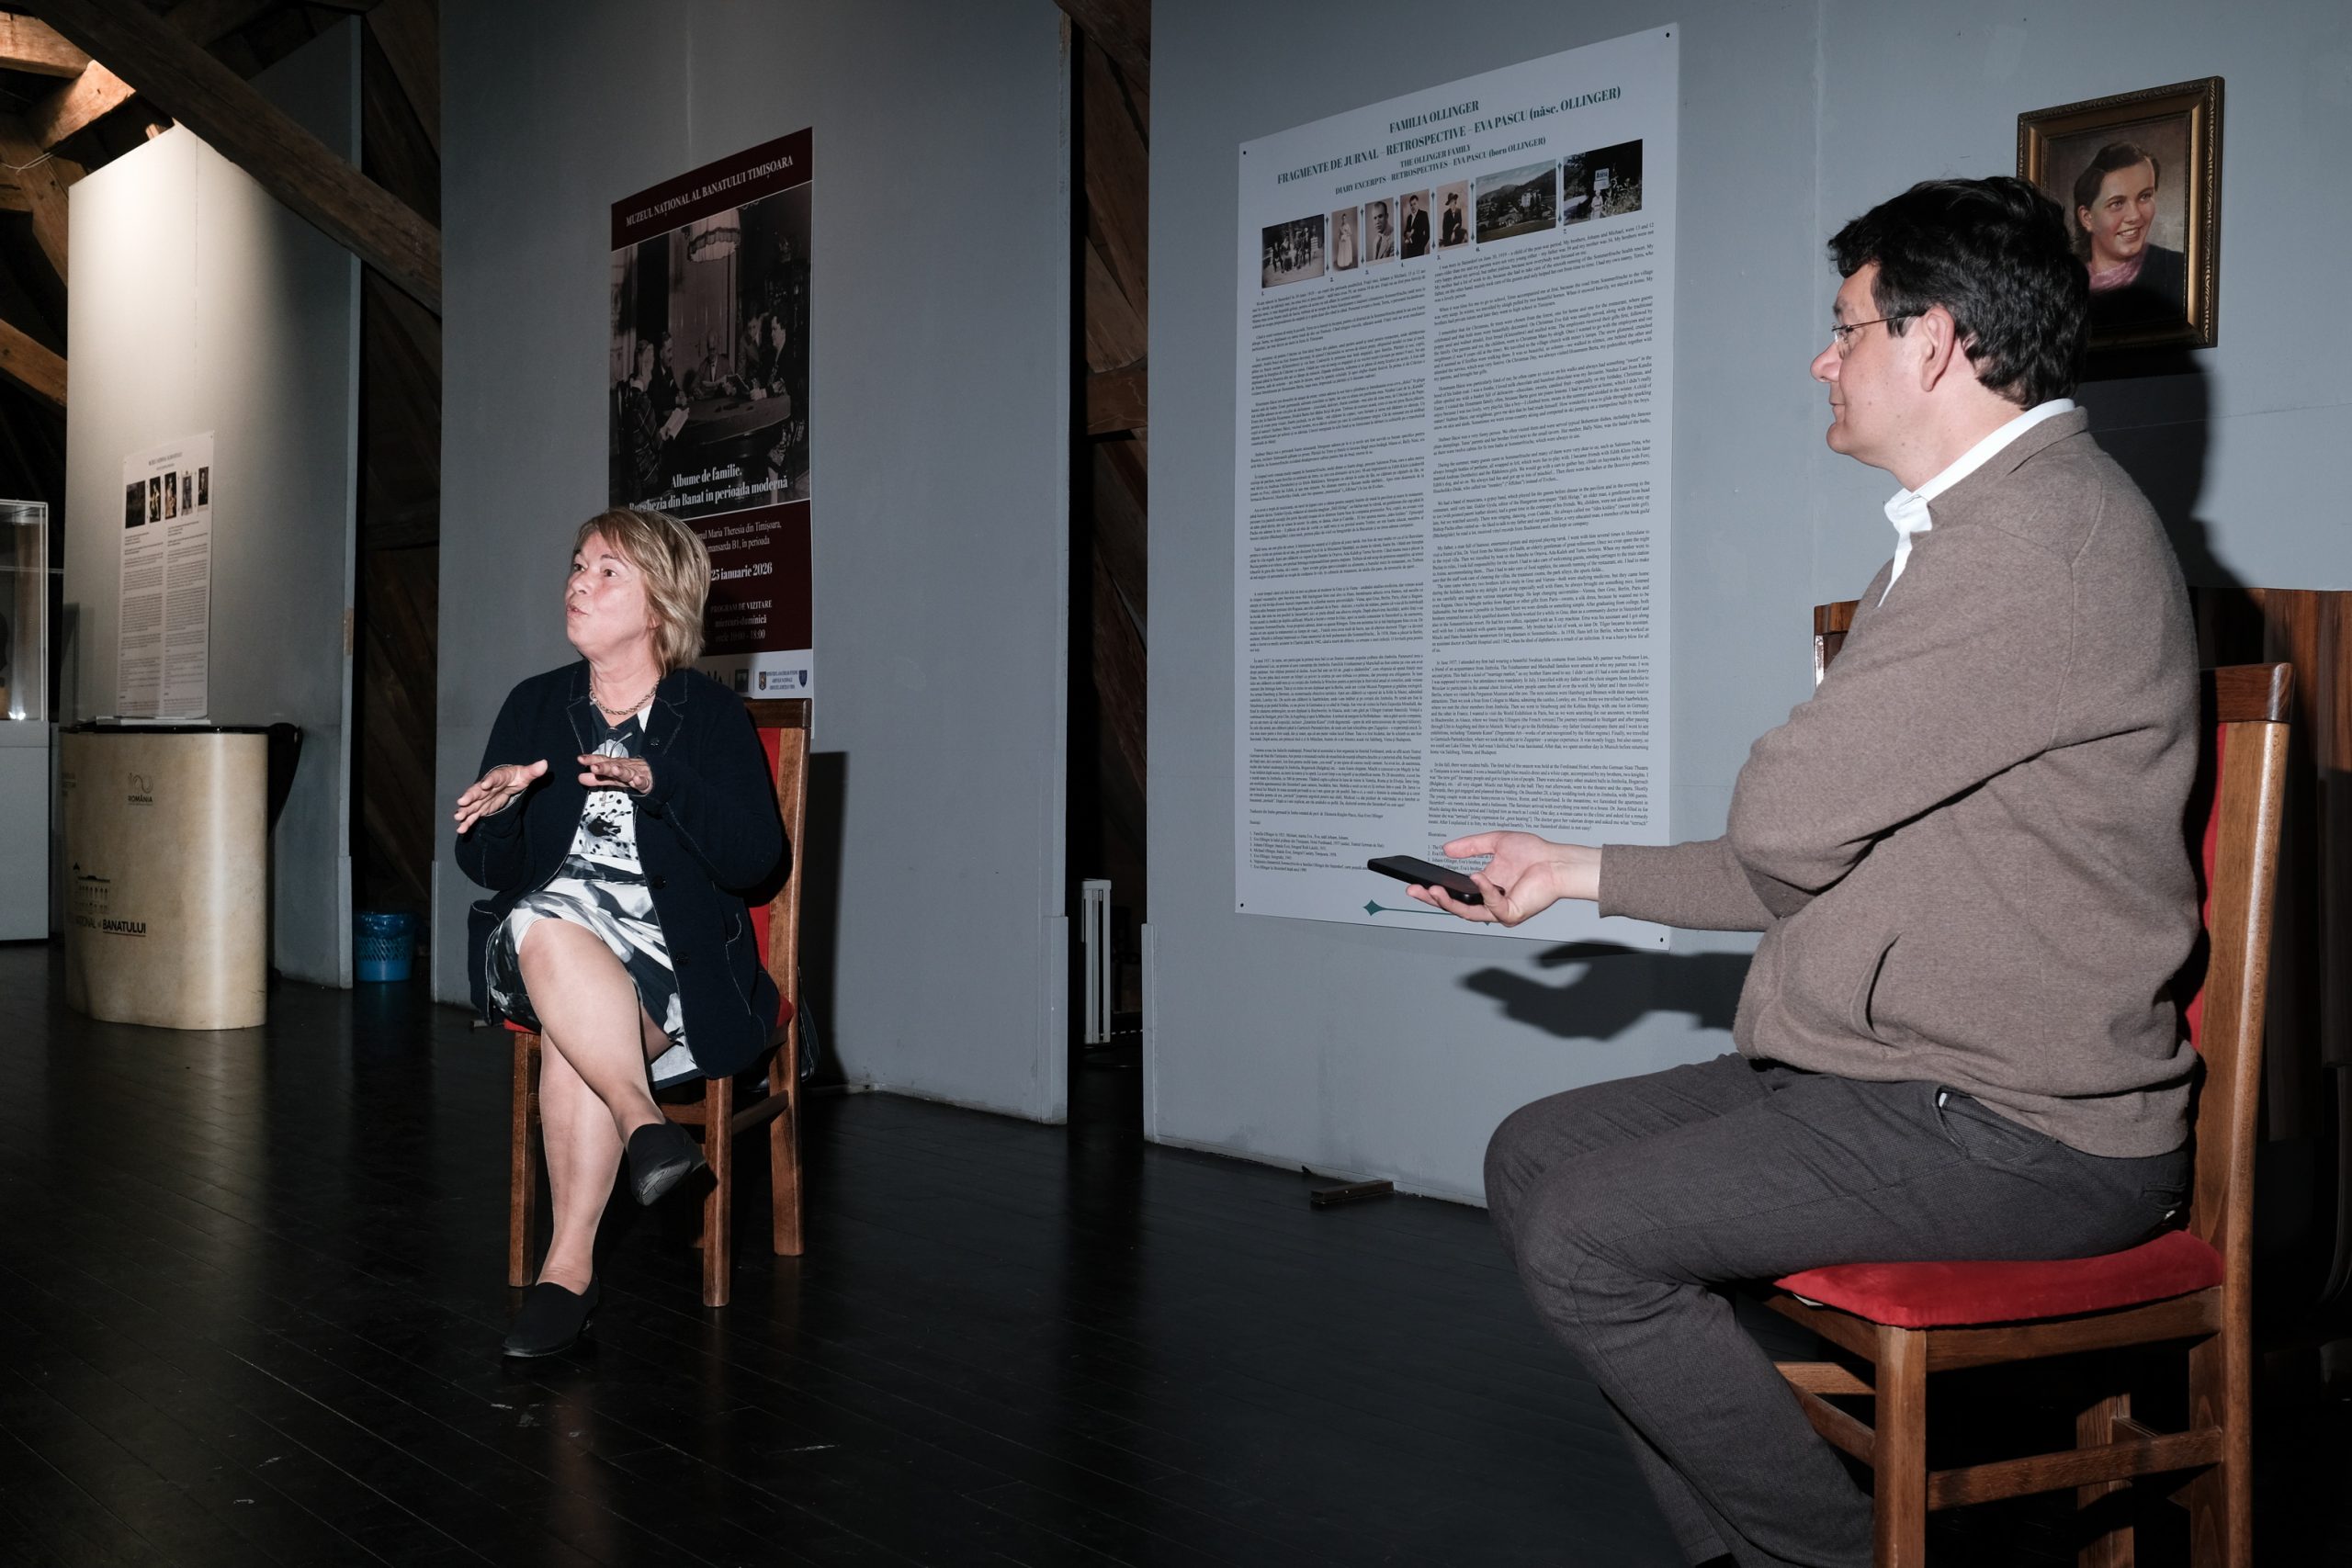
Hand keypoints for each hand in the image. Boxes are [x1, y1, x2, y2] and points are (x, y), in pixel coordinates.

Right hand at [454, 760, 547, 833]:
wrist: (509, 783)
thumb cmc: (516, 777)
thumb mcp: (525, 774)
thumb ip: (533, 771)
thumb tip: (544, 764)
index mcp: (498, 777)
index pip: (494, 778)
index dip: (489, 781)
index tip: (485, 785)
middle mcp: (487, 787)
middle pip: (477, 791)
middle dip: (469, 797)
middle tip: (462, 802)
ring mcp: (483, 798)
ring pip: (472, 804)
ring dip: (465, 811)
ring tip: (458, 817)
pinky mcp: (482, 808)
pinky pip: (473, 815)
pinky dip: (467, 822)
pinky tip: (461, 829)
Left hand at [578, 753, 653, 794]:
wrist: (654, 773)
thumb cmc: (631, 774)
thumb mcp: (613, 777)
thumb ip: (598, 778)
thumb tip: (580, 777)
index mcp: (615, 765)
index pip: (603, 761)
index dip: (592, 760)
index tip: (581, 759)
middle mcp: (624, 767)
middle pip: (613, 765)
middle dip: (604, 766)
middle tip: (594, 766)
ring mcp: (636, 773)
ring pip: (628, 772)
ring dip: (621, 771)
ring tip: (614, 769)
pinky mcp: (646, 782)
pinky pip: (643, 782)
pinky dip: (640, 781)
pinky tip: (636, 780)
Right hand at [1407, 831, 1600, 925]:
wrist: (1557, 861)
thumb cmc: (1534, 854)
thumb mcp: (1494, 843)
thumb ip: (1470, 846)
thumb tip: (1446, 849)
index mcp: (1484, 888)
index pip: (1454, 893)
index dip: (1434, 890)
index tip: (1415, 882)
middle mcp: (1490, 903)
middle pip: (1454, 907)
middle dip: (1432, 900)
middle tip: (1414, 890)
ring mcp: (1499, 911)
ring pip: (1467, 913)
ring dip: (1449, 902)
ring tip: (1434, 889)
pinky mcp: (1511, 914)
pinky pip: (1492, 906)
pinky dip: (1484, 890)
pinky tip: (1478, 877)